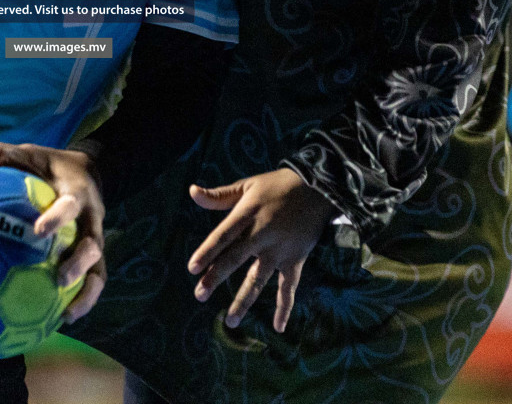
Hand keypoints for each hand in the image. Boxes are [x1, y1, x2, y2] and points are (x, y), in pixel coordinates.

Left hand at [0, 142, 105, 322]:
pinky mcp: (94, 258)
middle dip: (79, 264)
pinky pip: (91, 283)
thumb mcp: (31, 153)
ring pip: (98, 271)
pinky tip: (61, 319)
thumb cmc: (49, 165)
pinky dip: (82, 302)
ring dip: (86, 294)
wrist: (86, 173)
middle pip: (93, 246)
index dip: (58, 218)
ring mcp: (95, 242)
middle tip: (59, 280)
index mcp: (77, 195)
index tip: (39, 230)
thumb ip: (5, 155)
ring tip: (66, 315)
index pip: (71, 207)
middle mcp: (92, 221)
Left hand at [187, 167, 336, 332]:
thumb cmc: (277, 186)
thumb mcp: (248, 185)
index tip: (192, 268)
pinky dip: (284, 307)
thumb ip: (220, 195)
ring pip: (259, 278)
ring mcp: (280, 250)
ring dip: (243, 300)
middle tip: (199, 295)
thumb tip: (192, 192)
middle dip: (216, 277)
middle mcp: (263, 233)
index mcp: (248, 213)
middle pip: (235, 258)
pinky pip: (288, 287)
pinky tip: (278, 327)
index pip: (224, 235)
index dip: (207, 251)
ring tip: (230, 321)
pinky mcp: (295, 260)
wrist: (319, 188)